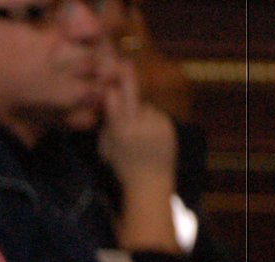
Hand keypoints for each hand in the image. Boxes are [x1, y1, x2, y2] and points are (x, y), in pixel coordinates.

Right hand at [97, 57, 176, 182]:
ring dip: (140, 112)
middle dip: (127, 76)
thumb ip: (107, 126)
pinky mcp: (169, 125)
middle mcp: (138, 123)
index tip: (107, 78)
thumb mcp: (105, 149)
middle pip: (132, 92)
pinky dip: (152, 121)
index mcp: (119, 130)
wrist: (150, 184)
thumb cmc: (122, 169)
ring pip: (145, 107)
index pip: (112, 98)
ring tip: (138, 132)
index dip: (110, 87)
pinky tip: (150, 137)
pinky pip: (156, 116)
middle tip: (124, 63)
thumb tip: (105, 106)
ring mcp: (156, 123)